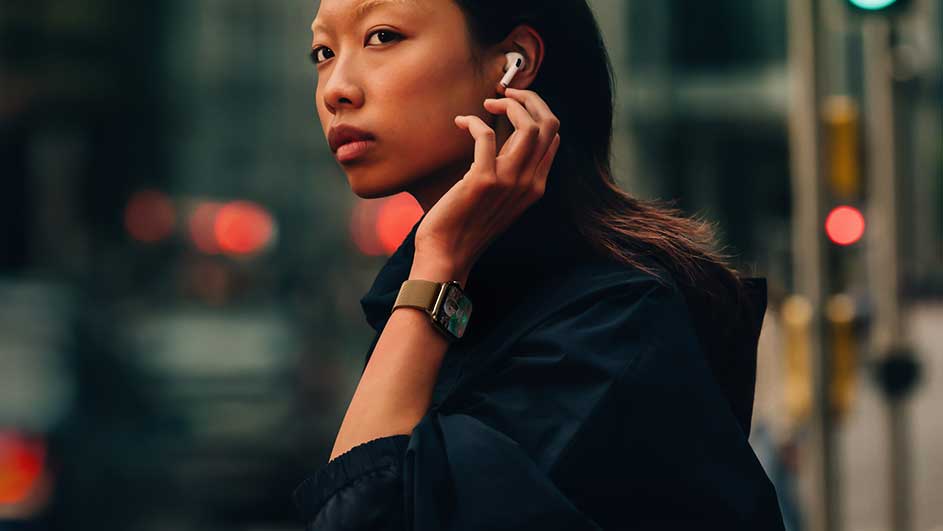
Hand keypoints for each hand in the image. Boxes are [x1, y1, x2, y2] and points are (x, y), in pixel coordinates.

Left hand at [413, 87, 561, 279]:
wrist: (447, 254)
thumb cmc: (466, 224)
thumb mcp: (499, 197)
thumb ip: (510, 171)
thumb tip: (509, 139)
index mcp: (535, 186)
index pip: (553, 135)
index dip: (536, 110)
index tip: (514, 102)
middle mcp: (528, 183)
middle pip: (548, 124)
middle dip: (529, 98)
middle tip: (506, 93)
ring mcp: (508, 182)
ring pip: (528, 126)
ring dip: (509, 104)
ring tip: (489, 103)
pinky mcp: (483, 180)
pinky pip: (487, 135)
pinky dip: (474, 122)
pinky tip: (461, 123)